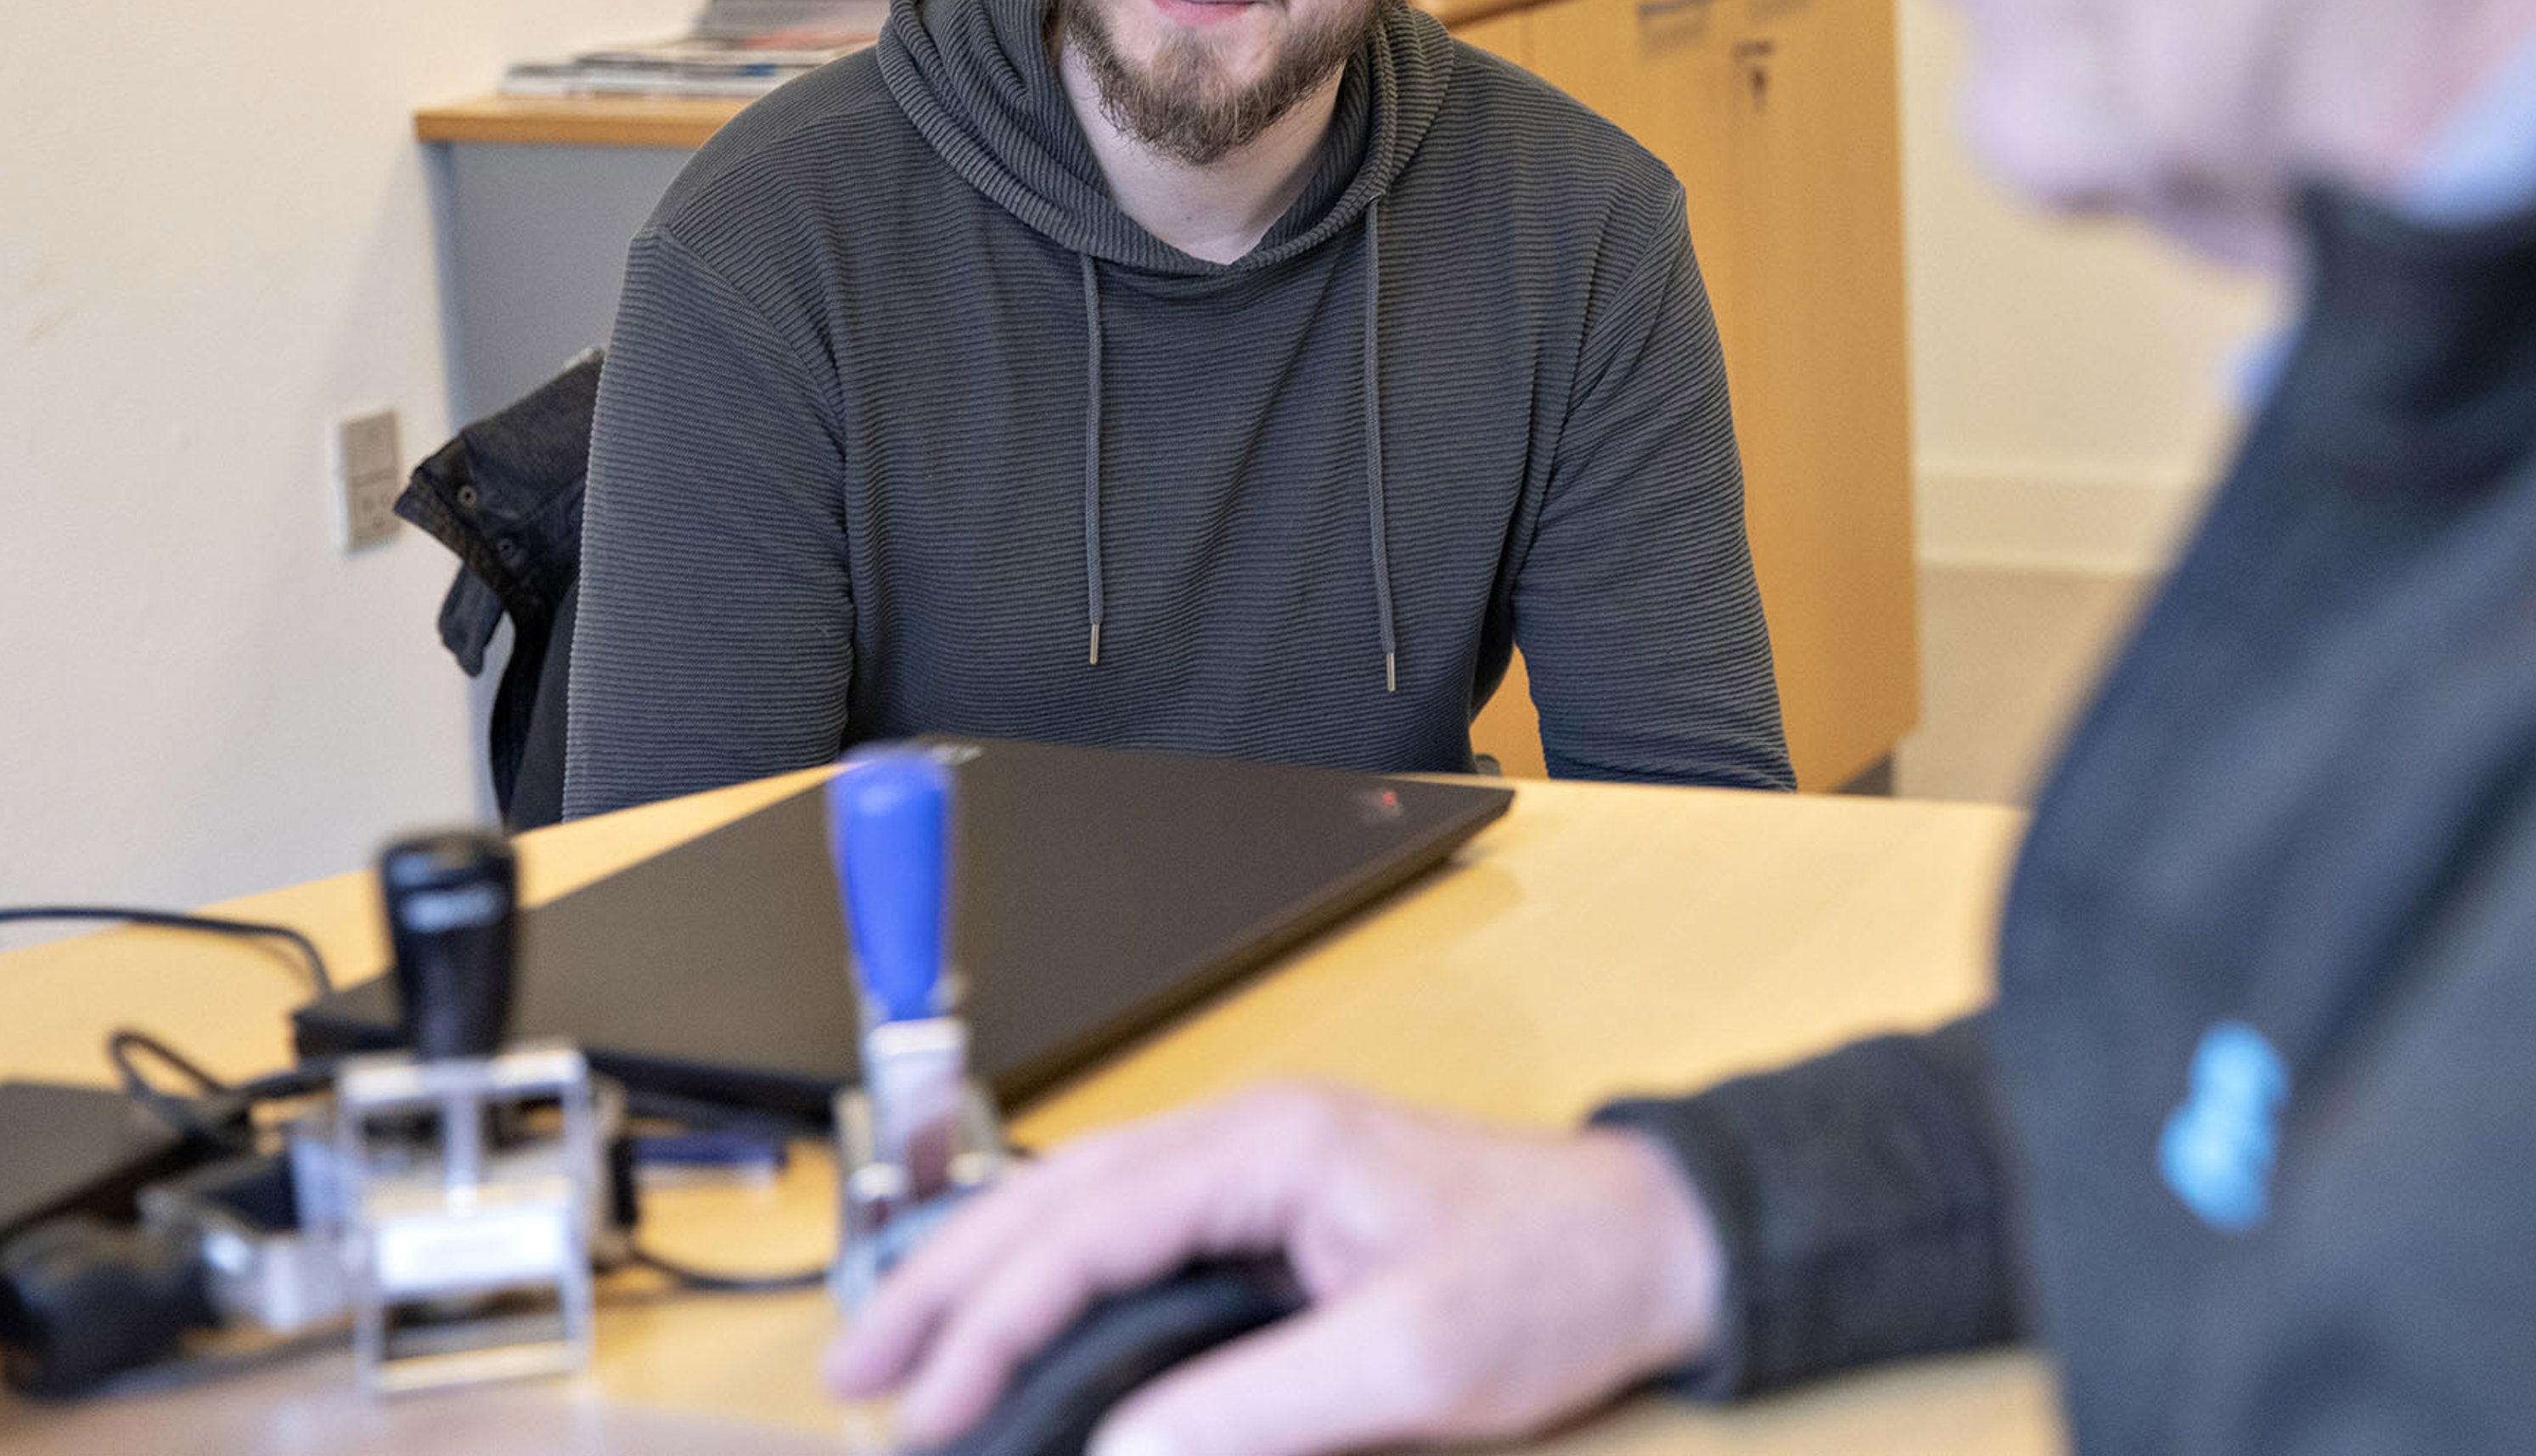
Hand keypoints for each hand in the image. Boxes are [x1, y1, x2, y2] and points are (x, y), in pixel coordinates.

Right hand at [823, 1082, 1726, 1455]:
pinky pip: (1133, 1230)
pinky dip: (1057, 1275)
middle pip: (1058, 1197)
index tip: (923, 1406)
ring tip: (904, 1350)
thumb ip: (1258, 1406)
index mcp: (1269, 1143)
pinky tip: (1021, 1322)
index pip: (1086, 1227)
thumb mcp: (1412, 1357)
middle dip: (947, 1279)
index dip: (989, 1319)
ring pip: (1084, 1207)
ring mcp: (1263, 1166)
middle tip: (857, 1369)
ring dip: (989, 1273)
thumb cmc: (1558, 1275)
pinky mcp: (1280, 1209)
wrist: (1653, 1245)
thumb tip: (1121, 1452)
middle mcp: (1252, 1136)